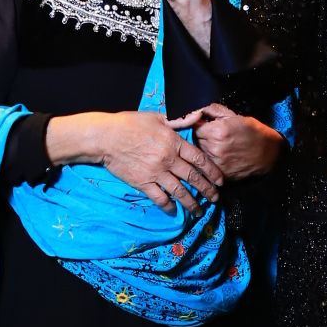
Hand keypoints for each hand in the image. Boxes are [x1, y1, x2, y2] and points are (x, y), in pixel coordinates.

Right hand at [95, 109, 221, 212]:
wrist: (106, 138)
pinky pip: (159, 198)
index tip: (220, 179)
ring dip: (191, 203)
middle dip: (207, 190)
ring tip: (199, 211)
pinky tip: (173, 211)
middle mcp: (168, 159)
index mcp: (173, 142)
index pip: (199, 159)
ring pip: (179, 191)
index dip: (212, 170)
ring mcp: (155, 173)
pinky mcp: (142, 183)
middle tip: (215, 198)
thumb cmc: (130, 123)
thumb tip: (197, 116)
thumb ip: (178, 119)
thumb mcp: (157, 117)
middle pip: (193, 177)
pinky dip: (168, 206)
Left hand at [174, 102, 282, 180]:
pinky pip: (207, 167)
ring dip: (204, 150)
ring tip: (219, 147)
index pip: (194, 127)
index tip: (204, 127)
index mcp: (217, 131)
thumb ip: (213, 110)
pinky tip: (222, 157)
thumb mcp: (234, 115)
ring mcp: (217, 163)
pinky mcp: (221, 174)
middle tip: (213, 137)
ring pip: (200, 155)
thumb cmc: (254, 132)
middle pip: (195, 141)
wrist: (270, 153)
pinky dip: (211, 162)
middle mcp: (215, 148)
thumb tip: (196, 110)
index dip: (199, 126)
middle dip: (201, 138)